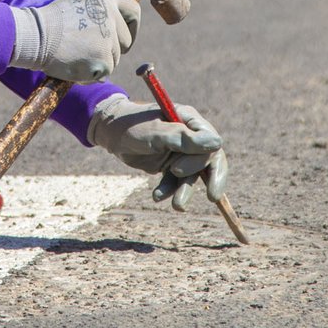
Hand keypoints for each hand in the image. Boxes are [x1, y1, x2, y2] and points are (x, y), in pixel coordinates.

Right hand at [10, 0, 139, 82]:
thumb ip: (99, 13)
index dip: (132, 26)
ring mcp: (109, 40)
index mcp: (105, 1)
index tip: (125, 36)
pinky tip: (74, 64)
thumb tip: (115, 23)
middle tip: (92, 51)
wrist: (35, 37)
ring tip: (76, 55)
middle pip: (126, 41)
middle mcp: (111, 18)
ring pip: (114, 59)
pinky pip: (104, 72)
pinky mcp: (104, 60)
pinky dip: (91, 73)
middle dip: (113, 49)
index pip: (133, 11)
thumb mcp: (79, 6)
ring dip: (99, 62)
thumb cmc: (51, 22)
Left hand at [87, 97, 227, 209]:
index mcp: (189, 120)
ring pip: (193, 175)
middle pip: (209, 160)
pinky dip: (169, 190)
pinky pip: (176, 181)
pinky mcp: (170, 165)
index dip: (209, 160)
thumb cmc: (132, 126)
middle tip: (211, 197)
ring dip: (186, 190)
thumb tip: (217, 143)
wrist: (110, 134)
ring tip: (178, 206)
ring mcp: (181, 152)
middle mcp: (189, 136)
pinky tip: (157, 196)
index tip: (194, 174)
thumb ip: (183, 138)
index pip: (211, 141)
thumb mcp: (155, 132)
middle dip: (209, 179)